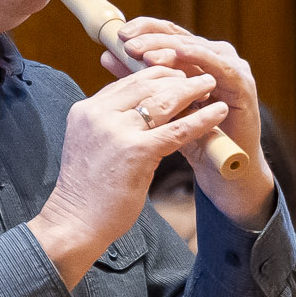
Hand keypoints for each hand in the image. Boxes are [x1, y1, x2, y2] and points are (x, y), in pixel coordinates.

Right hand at [30, 64, 227, 285]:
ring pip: (163, 100)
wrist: (75, 222)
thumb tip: (137, 111)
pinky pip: (177, 128)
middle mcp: (99, 114)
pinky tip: (219, 111)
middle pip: (146, 84)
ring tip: (212, 83)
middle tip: (200, 76)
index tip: (177, 74)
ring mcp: (117, 130)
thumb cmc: (88, 190)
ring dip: (191, 90)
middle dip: (176, 77)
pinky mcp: (137, 151)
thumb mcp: (92, 145)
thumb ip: (110, 124)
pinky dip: (202, 118)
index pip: (127, 82)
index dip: (156, 76)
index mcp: (86, 110)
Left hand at [108, 18, 277, 227]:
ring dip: (169, 49)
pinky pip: (218, 64)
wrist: (221, 168)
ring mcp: (229, 66)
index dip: (144, 30)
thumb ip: (138, 81)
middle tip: (128, 43)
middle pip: (179, 37)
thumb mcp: (158, 107)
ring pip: (195, 48)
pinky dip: (198, 57)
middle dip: (151, 39)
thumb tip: (106, 55)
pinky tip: (179, 54)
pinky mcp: (242, 82)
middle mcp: (213, 55)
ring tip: (146, 54)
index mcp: (193, 57)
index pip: (166, 33)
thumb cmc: (189, 139)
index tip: (119, 35)